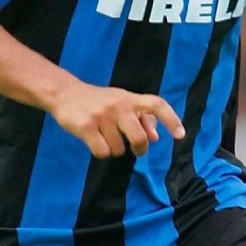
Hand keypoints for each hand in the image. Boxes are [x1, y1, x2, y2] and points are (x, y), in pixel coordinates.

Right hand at [51, 78, 184, 158]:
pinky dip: (101, 153)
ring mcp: (102, 116)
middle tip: (137, 151)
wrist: (64, 93)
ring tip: (105, 138)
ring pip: (119, 149)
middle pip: (139, 137)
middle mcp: (118, 105)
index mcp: (129, 98)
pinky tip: (95, 143)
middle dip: (140, 149)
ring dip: (115, 149)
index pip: (156, 105)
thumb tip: (156, 137)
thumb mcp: (120, 102)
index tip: (180, 135)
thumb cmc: (98, 101)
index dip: (171, 120)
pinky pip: (103, 152)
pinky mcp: (86, 127)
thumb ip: (141, 118)